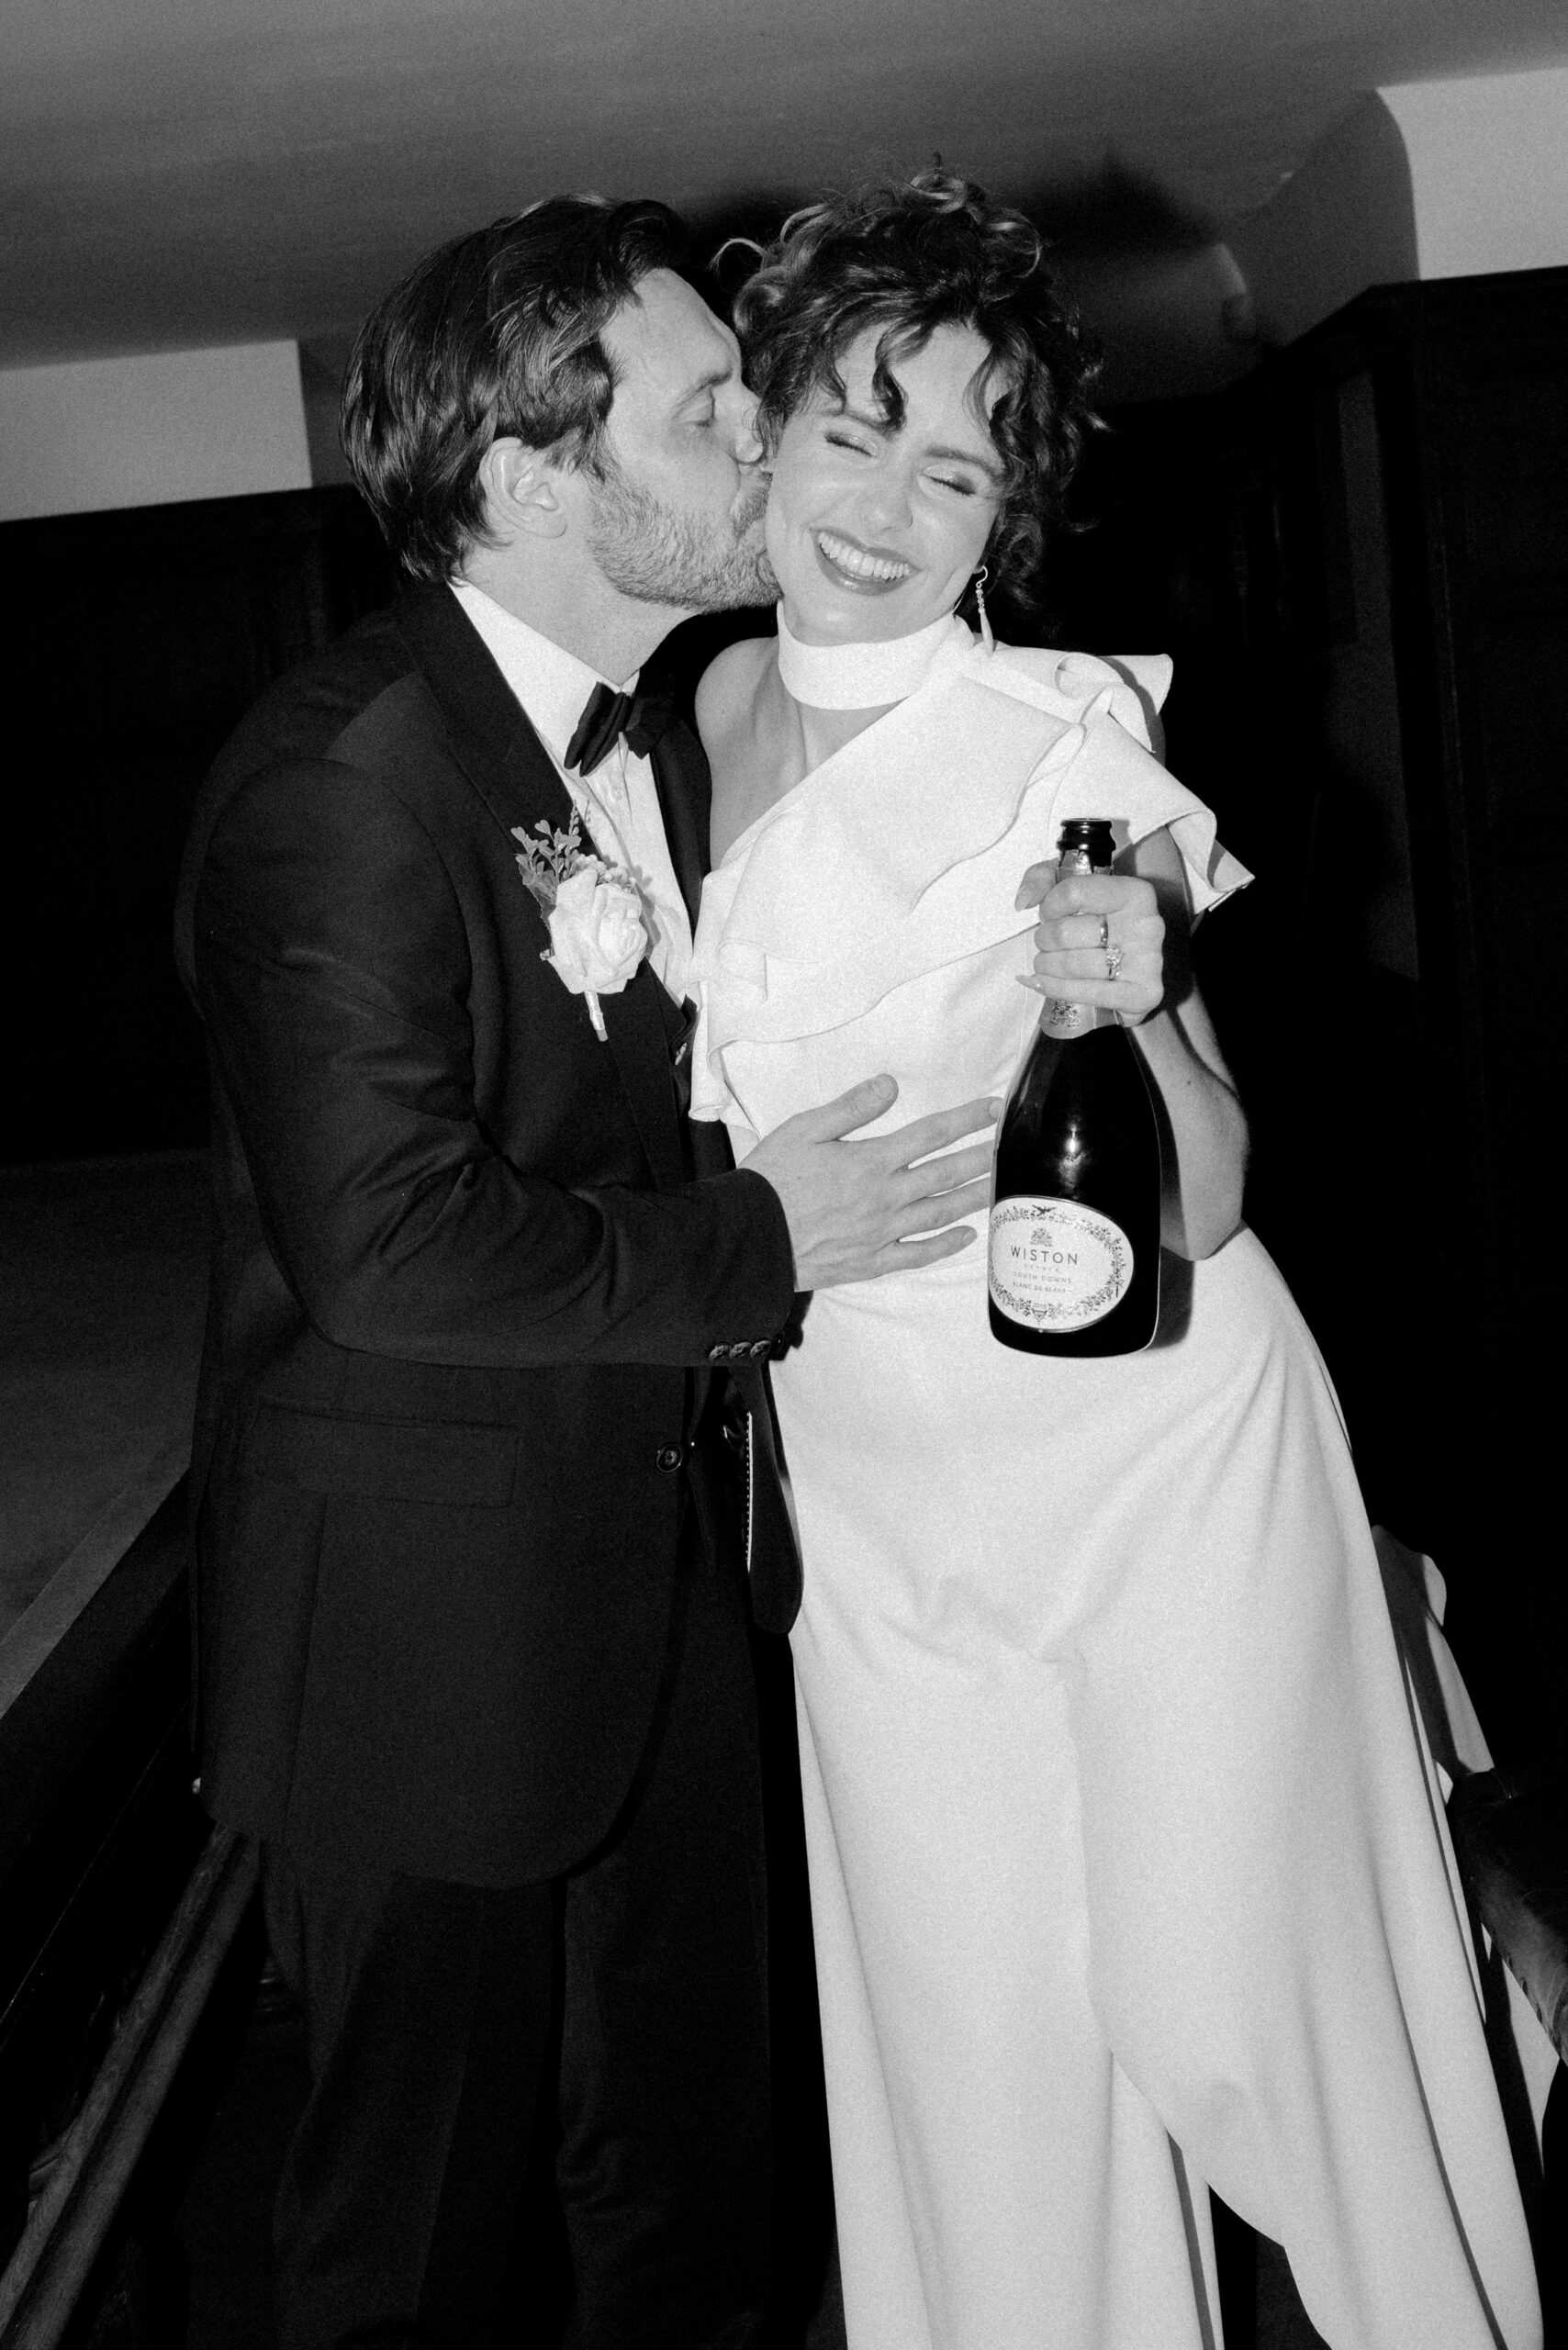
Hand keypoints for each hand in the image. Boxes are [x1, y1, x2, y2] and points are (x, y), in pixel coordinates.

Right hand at [743, 1076, 1000, 1290]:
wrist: (750, 1237)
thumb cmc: (771, 1179)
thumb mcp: (804, 1129)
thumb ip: (851, 1107)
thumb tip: (890, 1085)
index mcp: (871, 1161)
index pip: (930, 1135)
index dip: (966, 1120)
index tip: (992, 1109)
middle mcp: (885, 1197)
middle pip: (946, 1174)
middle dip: (982, 1157)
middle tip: (1010, 1146)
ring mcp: (882, 1232)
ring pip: (940, 1213)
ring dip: (974, 1198)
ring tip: (1000, 1185)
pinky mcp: (871, 1261)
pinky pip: (917, 1254)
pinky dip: (945, 1246)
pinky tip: (967, 1236)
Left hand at [1015, 863, 1164, 1024]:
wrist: (1130, 959)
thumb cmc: (1099, 920)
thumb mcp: (1071, 886)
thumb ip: (1041, 879)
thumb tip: (1023, 901)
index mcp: (1133, 893)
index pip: (1073, 893)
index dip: (1048, 906)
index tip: (1048, 914)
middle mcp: (1147, 924)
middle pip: (1066, 933)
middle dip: (1044, 940)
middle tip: (1044, 943)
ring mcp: (1149, 961)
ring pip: (1074, 965)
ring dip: (1047, 966)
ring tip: (1045, 963)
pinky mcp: (1144, 992)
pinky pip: (1089, 993)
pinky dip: (1058, 989)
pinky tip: (1045, 984)